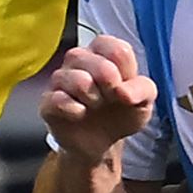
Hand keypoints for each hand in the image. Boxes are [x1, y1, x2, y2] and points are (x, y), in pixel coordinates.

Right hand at [40, 35, 156, 164]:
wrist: (101, 143)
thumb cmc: (121, 113)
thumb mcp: (144, 102)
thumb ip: (143, 89)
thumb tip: (124, 92)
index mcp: (104, 52)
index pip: (116, 48)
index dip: (125, 72)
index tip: (124, 87)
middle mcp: (79, 59)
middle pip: (95, 61)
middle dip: (109, 85)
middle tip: (110, 99)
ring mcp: (61, 79)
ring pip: (76, 79)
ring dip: (93, 97)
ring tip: (95, 106)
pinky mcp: (48, 101)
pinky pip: (58, 99)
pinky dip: (74, 109)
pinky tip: (80, 114)